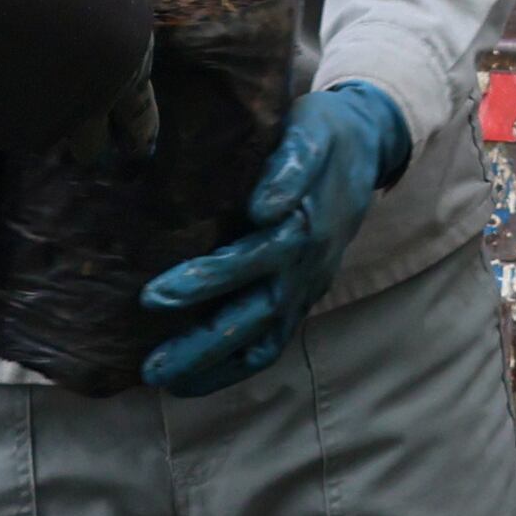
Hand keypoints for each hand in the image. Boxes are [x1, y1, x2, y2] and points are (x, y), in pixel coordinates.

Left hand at [135, 82, 408, 398]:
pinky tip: (190, 380)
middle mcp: (304, 267)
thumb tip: (262, 207)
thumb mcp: (308, 134)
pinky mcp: (300, 298)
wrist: (364, 146)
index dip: (204, 281)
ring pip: (260, 341)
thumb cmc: (320, 134)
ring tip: (162, 381)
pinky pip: (269, 344)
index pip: (250, 260)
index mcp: (302, 226)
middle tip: (150, 365)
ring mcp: (304, 288)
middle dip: (200, 345)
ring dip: (212, 367)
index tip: (152, 295)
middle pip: (253, 316)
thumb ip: (289, 166)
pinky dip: (232, 368)